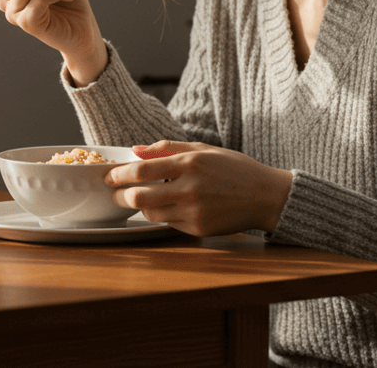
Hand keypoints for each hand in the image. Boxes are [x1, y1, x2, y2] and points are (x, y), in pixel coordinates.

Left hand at [105, 140, 293, 236]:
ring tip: (142, 198)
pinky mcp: (198, 229)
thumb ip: (168, 147)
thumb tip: (135, 149)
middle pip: (139, 197)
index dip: (119, 175)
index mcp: (190, 164)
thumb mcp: (203, 149)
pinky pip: (168, 223)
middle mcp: (190, 189)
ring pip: (150, 213)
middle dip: (120, 196)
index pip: (141, 170)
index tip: (110, 176)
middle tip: (116, 192)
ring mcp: (194, 211)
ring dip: (140, 207)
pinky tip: (169, 206)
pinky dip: (162, 215)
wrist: (266, 196)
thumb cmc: (234, 169)